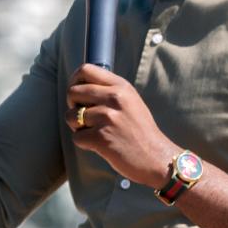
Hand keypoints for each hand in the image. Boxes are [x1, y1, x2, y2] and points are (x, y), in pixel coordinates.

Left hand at [65, 64, 177, 187]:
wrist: (156, 157)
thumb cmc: (141, 131)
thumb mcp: (131, 102)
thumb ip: (110, 91)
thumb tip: (81, 85)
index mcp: (121, 87)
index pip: (86, 70)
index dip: (75, 81)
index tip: (78, 94)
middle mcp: (114, 98)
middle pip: (73, 91)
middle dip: (73, 106)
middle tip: (84, 117)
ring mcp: (107, 118)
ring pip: (71, 116)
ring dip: (77, 127)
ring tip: (94, 132)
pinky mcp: (101, 138)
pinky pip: (76, 137)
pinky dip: (84, 143)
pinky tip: (100, 145)